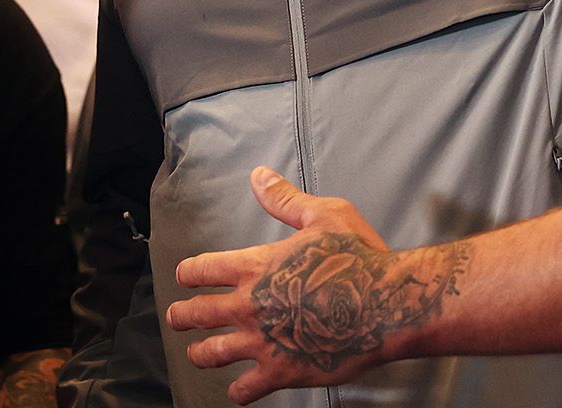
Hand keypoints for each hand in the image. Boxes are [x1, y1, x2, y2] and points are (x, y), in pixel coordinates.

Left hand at [166, 167, 468, 404]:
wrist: (385, 305)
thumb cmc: (359, 258)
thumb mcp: (323, 216)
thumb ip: (284, 200)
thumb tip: (258, 176)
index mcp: (255, 266)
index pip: (203, 269)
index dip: (189, 272)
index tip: (183, 276)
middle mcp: (250, 305)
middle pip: (198, 313)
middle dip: (182, 316)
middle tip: (175, 317)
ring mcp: (262, 342)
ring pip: (213, 353)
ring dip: (200, 354)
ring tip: (196, 354)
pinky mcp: (281, 372)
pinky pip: (248, 389)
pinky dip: (240, 391)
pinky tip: (240, 391)